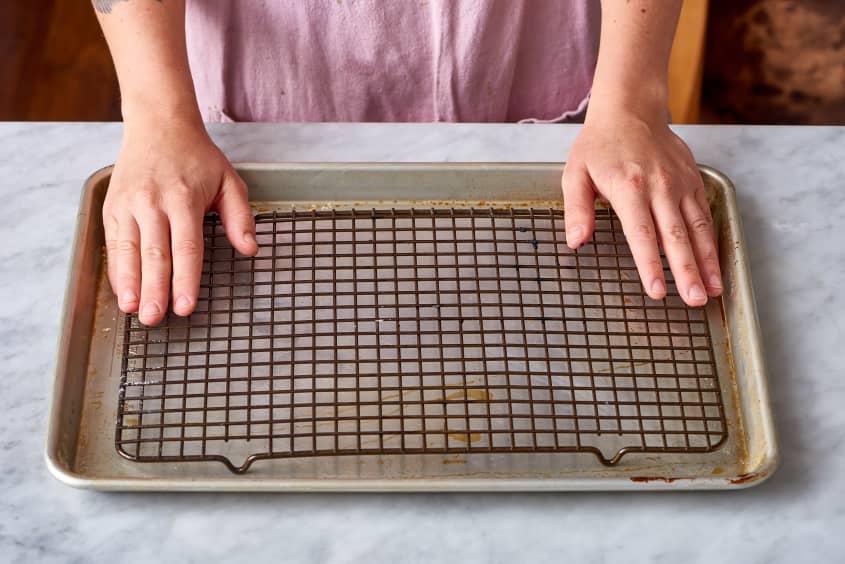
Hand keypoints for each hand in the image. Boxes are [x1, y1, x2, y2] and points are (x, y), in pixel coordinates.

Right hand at [103, 118, 257, 324]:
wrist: (158, 125)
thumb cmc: (197, 157)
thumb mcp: (229, 180)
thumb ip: (240, 217)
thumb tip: (250, 249)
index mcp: (183, 198)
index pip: (186, 247)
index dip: (185, 279)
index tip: (185, 306)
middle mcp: (152, 202)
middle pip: (155, 254)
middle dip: (154, 290)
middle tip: (155, 318)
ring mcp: (128, 205)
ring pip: (128, 251)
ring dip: (130, 283)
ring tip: (132, 310)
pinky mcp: (113, 207)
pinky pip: (113, 244)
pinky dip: (117, 269)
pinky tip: (122, 290)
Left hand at [562, 113, 721, 306]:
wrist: (631, 110)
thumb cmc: (599, 146)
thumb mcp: (575, 173)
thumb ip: (577, 209)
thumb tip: (575, 241)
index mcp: (629, 188)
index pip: (641, 234)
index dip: (650, 265)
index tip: (657, 290)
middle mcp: (660, 187)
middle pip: (676, 236)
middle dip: (687, 271)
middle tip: (694, 300)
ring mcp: (680, 183)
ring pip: (698, 228)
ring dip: (707, 261)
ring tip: (712, 291)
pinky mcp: (693, 180)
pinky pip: (705, 215)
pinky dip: (712, 242)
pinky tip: (716, 264)